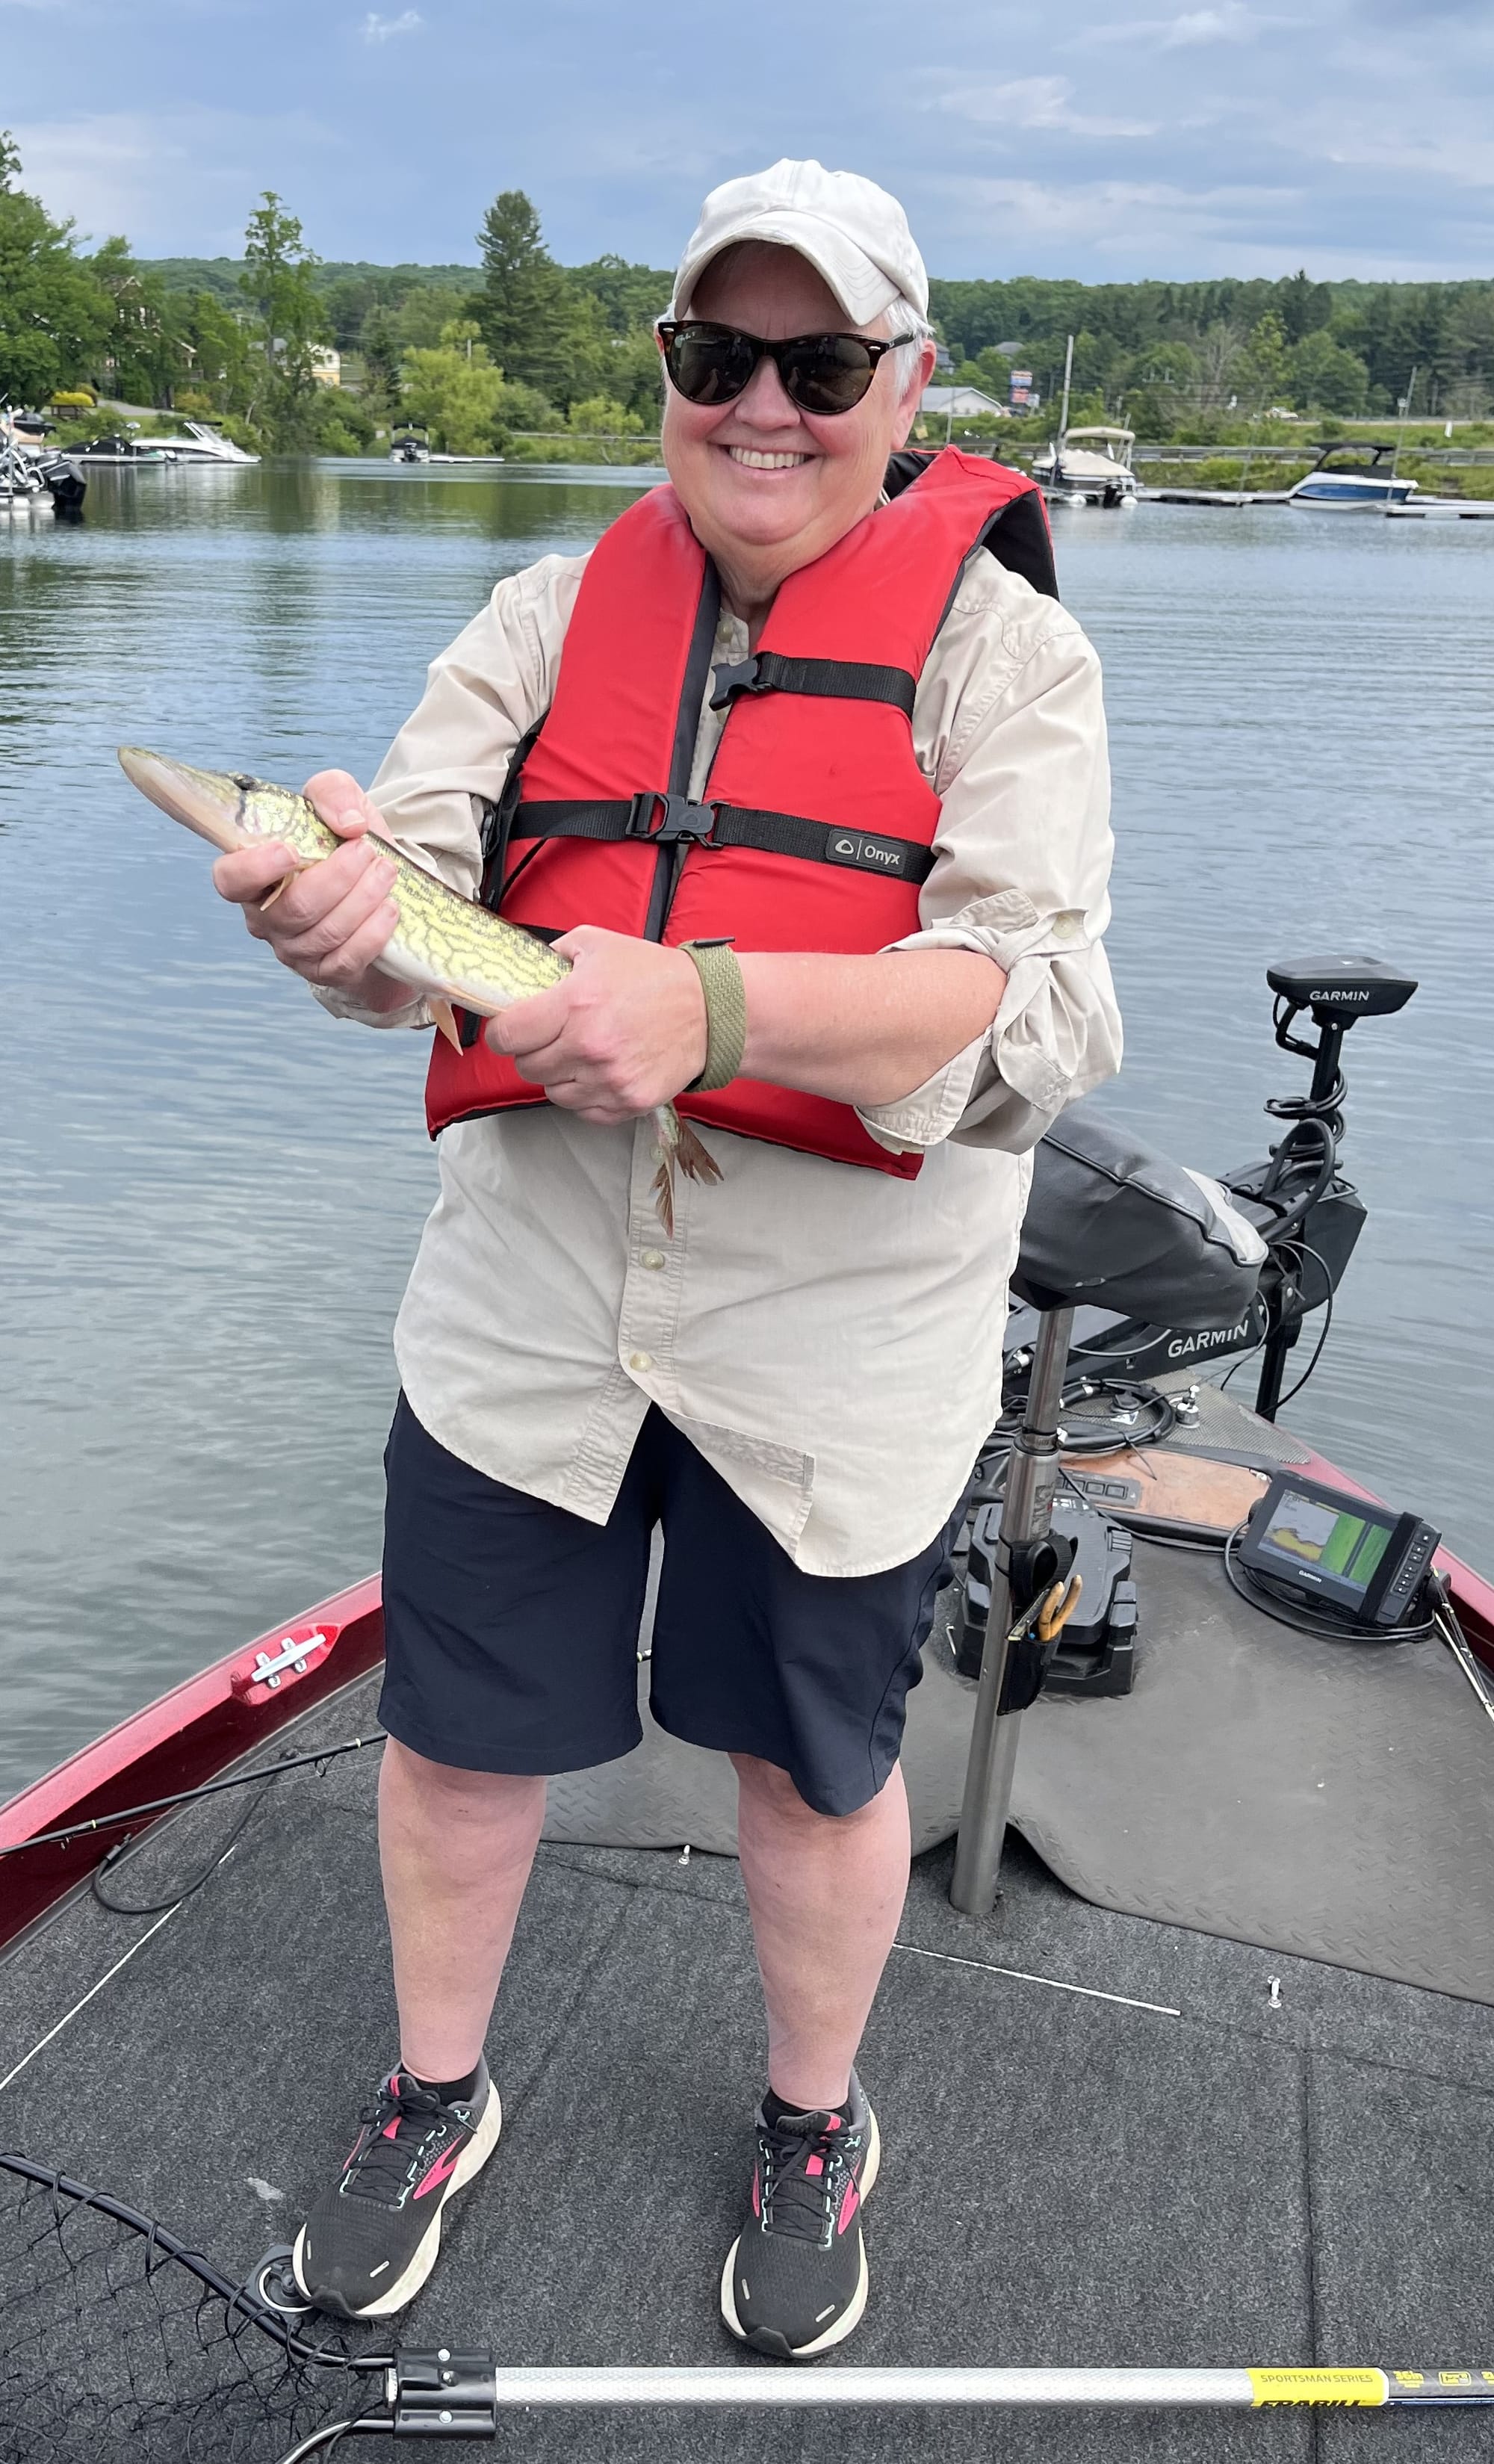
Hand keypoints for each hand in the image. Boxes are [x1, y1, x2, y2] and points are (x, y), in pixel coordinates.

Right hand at [211, 768, 405, 1004]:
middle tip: (366, 852)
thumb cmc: (345, 845)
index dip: (254, 869)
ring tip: (387, 873)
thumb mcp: (340, 804)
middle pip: (294, 907)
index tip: (290, 851)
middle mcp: (266, 917)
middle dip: (337, 877)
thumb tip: (349, 824)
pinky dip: (372, 933)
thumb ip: (334, 794)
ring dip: (362, 899)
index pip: (230, 879)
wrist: (382, 889)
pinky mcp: (326, 972)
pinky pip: (346, 960)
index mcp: (254, 875)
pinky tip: (390, 909)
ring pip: (325, 932)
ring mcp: (294, 950)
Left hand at [485, 925, 707, 1124]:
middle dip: (532, 1051)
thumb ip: (551, 955)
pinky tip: (600, 1072)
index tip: (510, 1029)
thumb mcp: (597, 944)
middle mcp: (589, 1046)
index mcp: (575, 1003)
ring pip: (553, 1092)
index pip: (508, 1035)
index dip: (502, 1032)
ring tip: (580, 1054)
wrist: (710, 1010)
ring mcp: (609, 1079)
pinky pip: (584, 1110)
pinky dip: (585, 1095)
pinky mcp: (628, 1103)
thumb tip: (520, 972)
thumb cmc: (653, 975)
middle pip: (527, 1067)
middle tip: (551, 1037)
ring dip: (559, 1075)